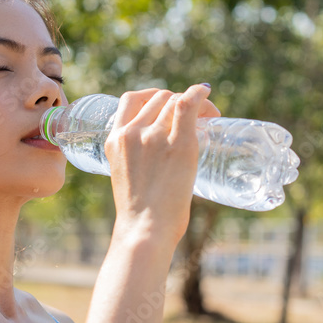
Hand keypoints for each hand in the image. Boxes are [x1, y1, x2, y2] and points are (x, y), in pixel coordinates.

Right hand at [104, 85, 219, 247]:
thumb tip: (160, 164)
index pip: (130, 100)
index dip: (151, 97)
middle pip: (158, 98)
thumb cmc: (140, 214)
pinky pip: (188, 104)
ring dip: (194, 102)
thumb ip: (137, 162)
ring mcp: (154, 137)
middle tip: (195, 118)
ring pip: (175, 101)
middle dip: (177, 101)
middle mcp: (132, 133)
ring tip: (208, 117)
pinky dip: (200, 94)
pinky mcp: (179, 143)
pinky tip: (207, 93)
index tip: (165, 108)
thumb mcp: (126, 178)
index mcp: (114, 140)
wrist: (145, 228)